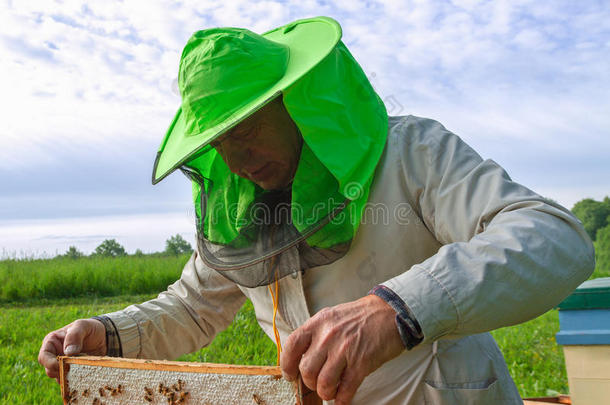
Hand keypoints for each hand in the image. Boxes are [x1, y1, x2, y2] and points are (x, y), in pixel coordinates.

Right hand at [38, 319, 106, 383]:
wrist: (103, 336)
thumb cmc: (90, 328)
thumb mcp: (83, 326)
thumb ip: (74, 335)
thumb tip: (68, 352)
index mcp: (52, 342)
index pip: (43, 357)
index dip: (50, 363)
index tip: (61, 365)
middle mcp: (54, 355)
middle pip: (49, 370)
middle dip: (60, 371)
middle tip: (73, 369)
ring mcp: (63, 364)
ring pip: (59, 377)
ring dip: (68, 377)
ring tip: (81, 371)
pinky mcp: (72, 371)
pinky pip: (69, 380)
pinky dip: (75, 380)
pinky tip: (83, 376)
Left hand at [281, 295, 403, 404]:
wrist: (389, 313)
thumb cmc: (360, 316)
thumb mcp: (332, 317)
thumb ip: (316, 334)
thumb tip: (302, 357)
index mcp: (318, 322)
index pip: (292, 345)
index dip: (287, 364)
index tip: (290, 375)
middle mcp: (328, 336)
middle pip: (307, 370)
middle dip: (310, 383)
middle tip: (317, 383)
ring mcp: (344, 350)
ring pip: (323, 383)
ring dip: (326, 393)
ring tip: (331, 391)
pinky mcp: (361, 363)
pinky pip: (345, 389)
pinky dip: (342, 399)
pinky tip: (342, 399)